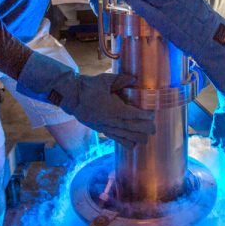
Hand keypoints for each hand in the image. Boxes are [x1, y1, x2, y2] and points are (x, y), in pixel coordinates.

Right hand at [16, 52, 154, 147]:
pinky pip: (113, 137)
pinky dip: (122, 142)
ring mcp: (104, 125)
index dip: (143, 116)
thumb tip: (135, 79)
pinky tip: (131, 146)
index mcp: (112, 108)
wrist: (70, 96)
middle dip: (142, 129)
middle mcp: (110, 120)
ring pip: (122, 134)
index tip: (152, 116)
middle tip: (154, 131)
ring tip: (145, 141)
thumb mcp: (105, 80)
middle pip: (129, 127)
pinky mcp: (99, 128)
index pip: (131, 113)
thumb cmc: (87, 86)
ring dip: (134, 138)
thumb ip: (121, 79)